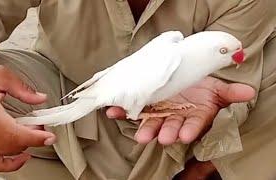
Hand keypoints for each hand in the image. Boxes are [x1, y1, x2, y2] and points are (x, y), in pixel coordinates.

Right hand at [0, 66, 55, 171]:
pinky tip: (23, 156)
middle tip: (42, 125)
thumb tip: (40, 98)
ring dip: (25, 144)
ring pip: (8, 153)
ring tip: (31, 131)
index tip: (49, 136)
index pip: (13, 133)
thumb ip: (22, 88)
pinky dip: (12, 164)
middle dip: (34, 137)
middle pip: (14, 144)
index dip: (35, 137)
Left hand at [106, 77, 254, 144]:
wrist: (186, 76)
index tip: (185, 135)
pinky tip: (113, 112)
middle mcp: (176, 116)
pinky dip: (123, 111)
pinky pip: (133, 109)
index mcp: (194, 114)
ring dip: (144, 127)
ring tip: (139, 135)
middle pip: (170, 126)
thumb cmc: (203, 86)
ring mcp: (160, 111)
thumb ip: (230, 93)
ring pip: (152, 121)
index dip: (190, 129)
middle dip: (166, 132)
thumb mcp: (217, 88)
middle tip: (161, 138)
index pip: (193, 124)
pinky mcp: (146, 103)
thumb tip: (248, 93)